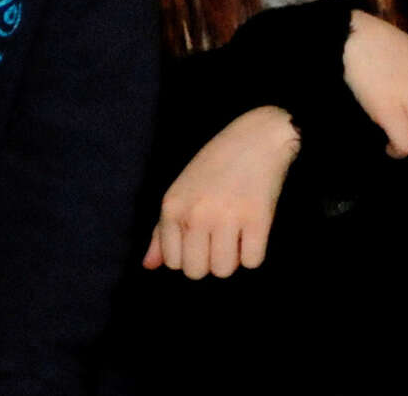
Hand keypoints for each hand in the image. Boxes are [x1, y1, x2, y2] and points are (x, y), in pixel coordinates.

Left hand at [146, 107, 296, 277]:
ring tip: (238, 234)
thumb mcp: (181, 191)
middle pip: (196, 272)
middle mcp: (195, 214)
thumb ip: (162, 230)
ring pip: (223, 270)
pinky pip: (252, 261)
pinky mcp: (257, 218)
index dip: (190, 255)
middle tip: (221, 238)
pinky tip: (254, 231)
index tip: (203, 237)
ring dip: (233, 259)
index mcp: (172, 207)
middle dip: (210, 261)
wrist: (259, 135)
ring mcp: (227, 217)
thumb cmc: (217, 163)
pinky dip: (255, 252)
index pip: (173, 262)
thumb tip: (149, 266)